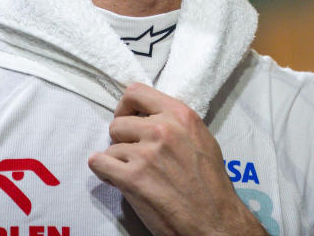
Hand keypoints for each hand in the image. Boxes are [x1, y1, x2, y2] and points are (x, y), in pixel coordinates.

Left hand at [87, 83, 266, 235]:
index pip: (136, 92)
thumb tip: (151, 118)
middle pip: (118, 122)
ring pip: (110, 147)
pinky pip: (99, 164)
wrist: (213, 220)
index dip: (126, 106)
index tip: (127, 118)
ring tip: (133, 173)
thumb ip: (176, 124)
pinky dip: (104, 172)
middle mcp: (162, 129)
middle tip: (133, 154)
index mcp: (180, 115)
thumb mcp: (201, 139)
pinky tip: (115, 178)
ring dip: (117, 160)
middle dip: (122, 139)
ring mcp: (145, 153)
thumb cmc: (211, 184)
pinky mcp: (132, 178)